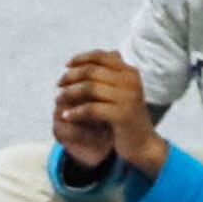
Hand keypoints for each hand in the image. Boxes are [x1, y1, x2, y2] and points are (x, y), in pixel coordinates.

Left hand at [53, 52, 163, 178]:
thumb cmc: (126, 118)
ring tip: (58, 99)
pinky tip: (66, 116)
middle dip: (71, 76)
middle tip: (59, 84)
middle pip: (92, 71)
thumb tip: (80, 62)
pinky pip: (91, 109)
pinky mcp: (121, 115)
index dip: (81, 59)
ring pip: (89, 88)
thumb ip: (105, 77)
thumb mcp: (119, 93)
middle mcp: (130, 81)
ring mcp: (127, 98)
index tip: (67, 66)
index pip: (101, 56)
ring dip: (69, 93)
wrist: (143, 145)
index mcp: (130, 72)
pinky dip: (75, 112)